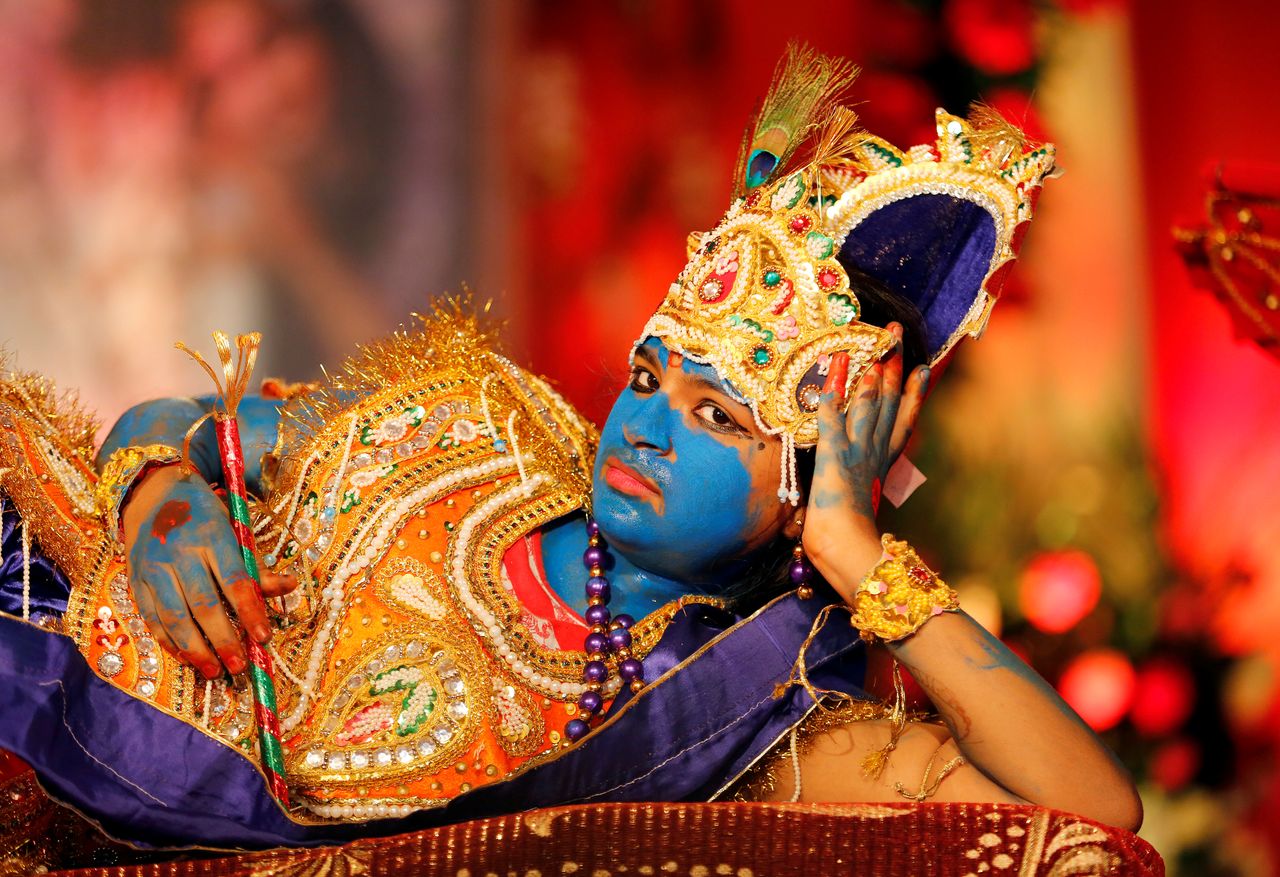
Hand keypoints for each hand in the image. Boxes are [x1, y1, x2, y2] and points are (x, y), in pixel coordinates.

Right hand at [120, 465, 295, 678]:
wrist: (153, 494)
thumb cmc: (204, 514)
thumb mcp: (234, 528)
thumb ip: (255, 563)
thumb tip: (289, 587)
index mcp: (212, 535)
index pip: (235, 580)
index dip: (251, 611)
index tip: (264, 638)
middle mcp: (179, 552)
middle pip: (204, 604)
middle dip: (224, 639)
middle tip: (240, 666)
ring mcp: (153, 568)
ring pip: (174, 617)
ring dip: (196, 650)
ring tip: (214, 671)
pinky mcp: (136, 580)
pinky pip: (152, 618)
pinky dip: (170, 642)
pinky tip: (187, 658)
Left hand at [802, 323, 929, 599]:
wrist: (847, 551)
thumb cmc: (850, 533)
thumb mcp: (864, 498)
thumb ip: (867, 481)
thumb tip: (869, 478)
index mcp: (881, 463)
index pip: (902, 420)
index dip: (912, 393)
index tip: (921, 368)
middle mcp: (873, 453)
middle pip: (888, 404)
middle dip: (893, 369)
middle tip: (897, 337)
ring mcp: (855, 454)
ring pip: (867, 408)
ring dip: (869, 379)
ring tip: (873, 353)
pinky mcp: (833, 458)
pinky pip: (832, 424)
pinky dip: (830, 404)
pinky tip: (828, 382)